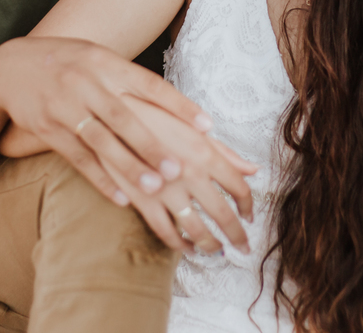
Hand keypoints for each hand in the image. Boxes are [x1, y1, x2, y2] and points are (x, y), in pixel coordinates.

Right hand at [0, 37, 214, 209]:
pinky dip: (101, 179)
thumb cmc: (66, 63)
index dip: (179, 106)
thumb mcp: (97, 58)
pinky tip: (121, 197)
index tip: (207, 126)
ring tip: (154, 187)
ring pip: (102, 141)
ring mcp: (66, 107)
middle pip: (125, 118)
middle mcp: (87, 84)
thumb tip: (177, 103)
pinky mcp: (49, 130)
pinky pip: (78, 158)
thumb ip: (130, 79)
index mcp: (106, 63)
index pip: (149, 85)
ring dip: (129, 166)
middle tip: (179, 169)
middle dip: (152, 144)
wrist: (9, 67)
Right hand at [107, 96, 257, 254]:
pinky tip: (185, 247)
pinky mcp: (142, 200)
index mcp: (205, 151)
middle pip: (223, 214)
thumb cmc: (154, 114)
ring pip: (196, 229)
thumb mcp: (191, 126)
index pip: (238, 187)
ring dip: (210, 244)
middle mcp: (190, 173)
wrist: (110, 112)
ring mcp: (166, 189)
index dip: (248, 205)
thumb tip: (252, 169)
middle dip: (237, 235)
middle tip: (244, 246)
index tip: (249, 215)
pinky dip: (178, 244)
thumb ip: (223, 151)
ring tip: (217, 251)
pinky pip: (165, 231)